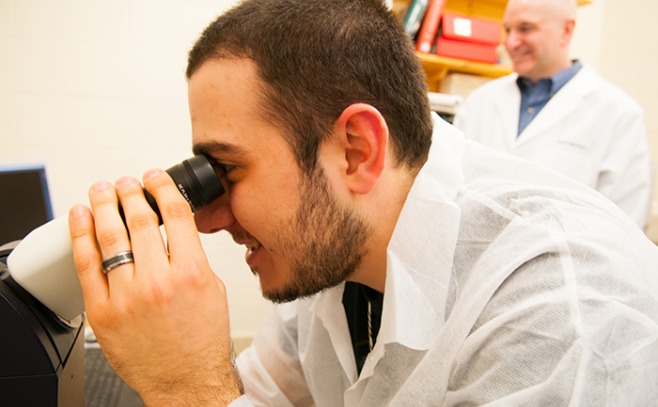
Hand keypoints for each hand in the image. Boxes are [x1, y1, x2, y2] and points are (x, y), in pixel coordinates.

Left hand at [68, 169, 241, 405]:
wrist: (186, 380)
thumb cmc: (201, 342)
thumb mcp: (213, 290)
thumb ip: (192, 257)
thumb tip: (172, 233)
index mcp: (191, 272)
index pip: (175, 214)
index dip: (162, 188)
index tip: (154, 178)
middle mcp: (159, 280)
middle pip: (140, 219)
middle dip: (130, 192)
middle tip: (124, 182)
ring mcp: (128, 296)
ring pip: (111, 236)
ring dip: (104, 206)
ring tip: (101, 191)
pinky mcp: (104, 312)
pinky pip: (87, 266)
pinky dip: (82, 236)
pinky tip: (80, 219)